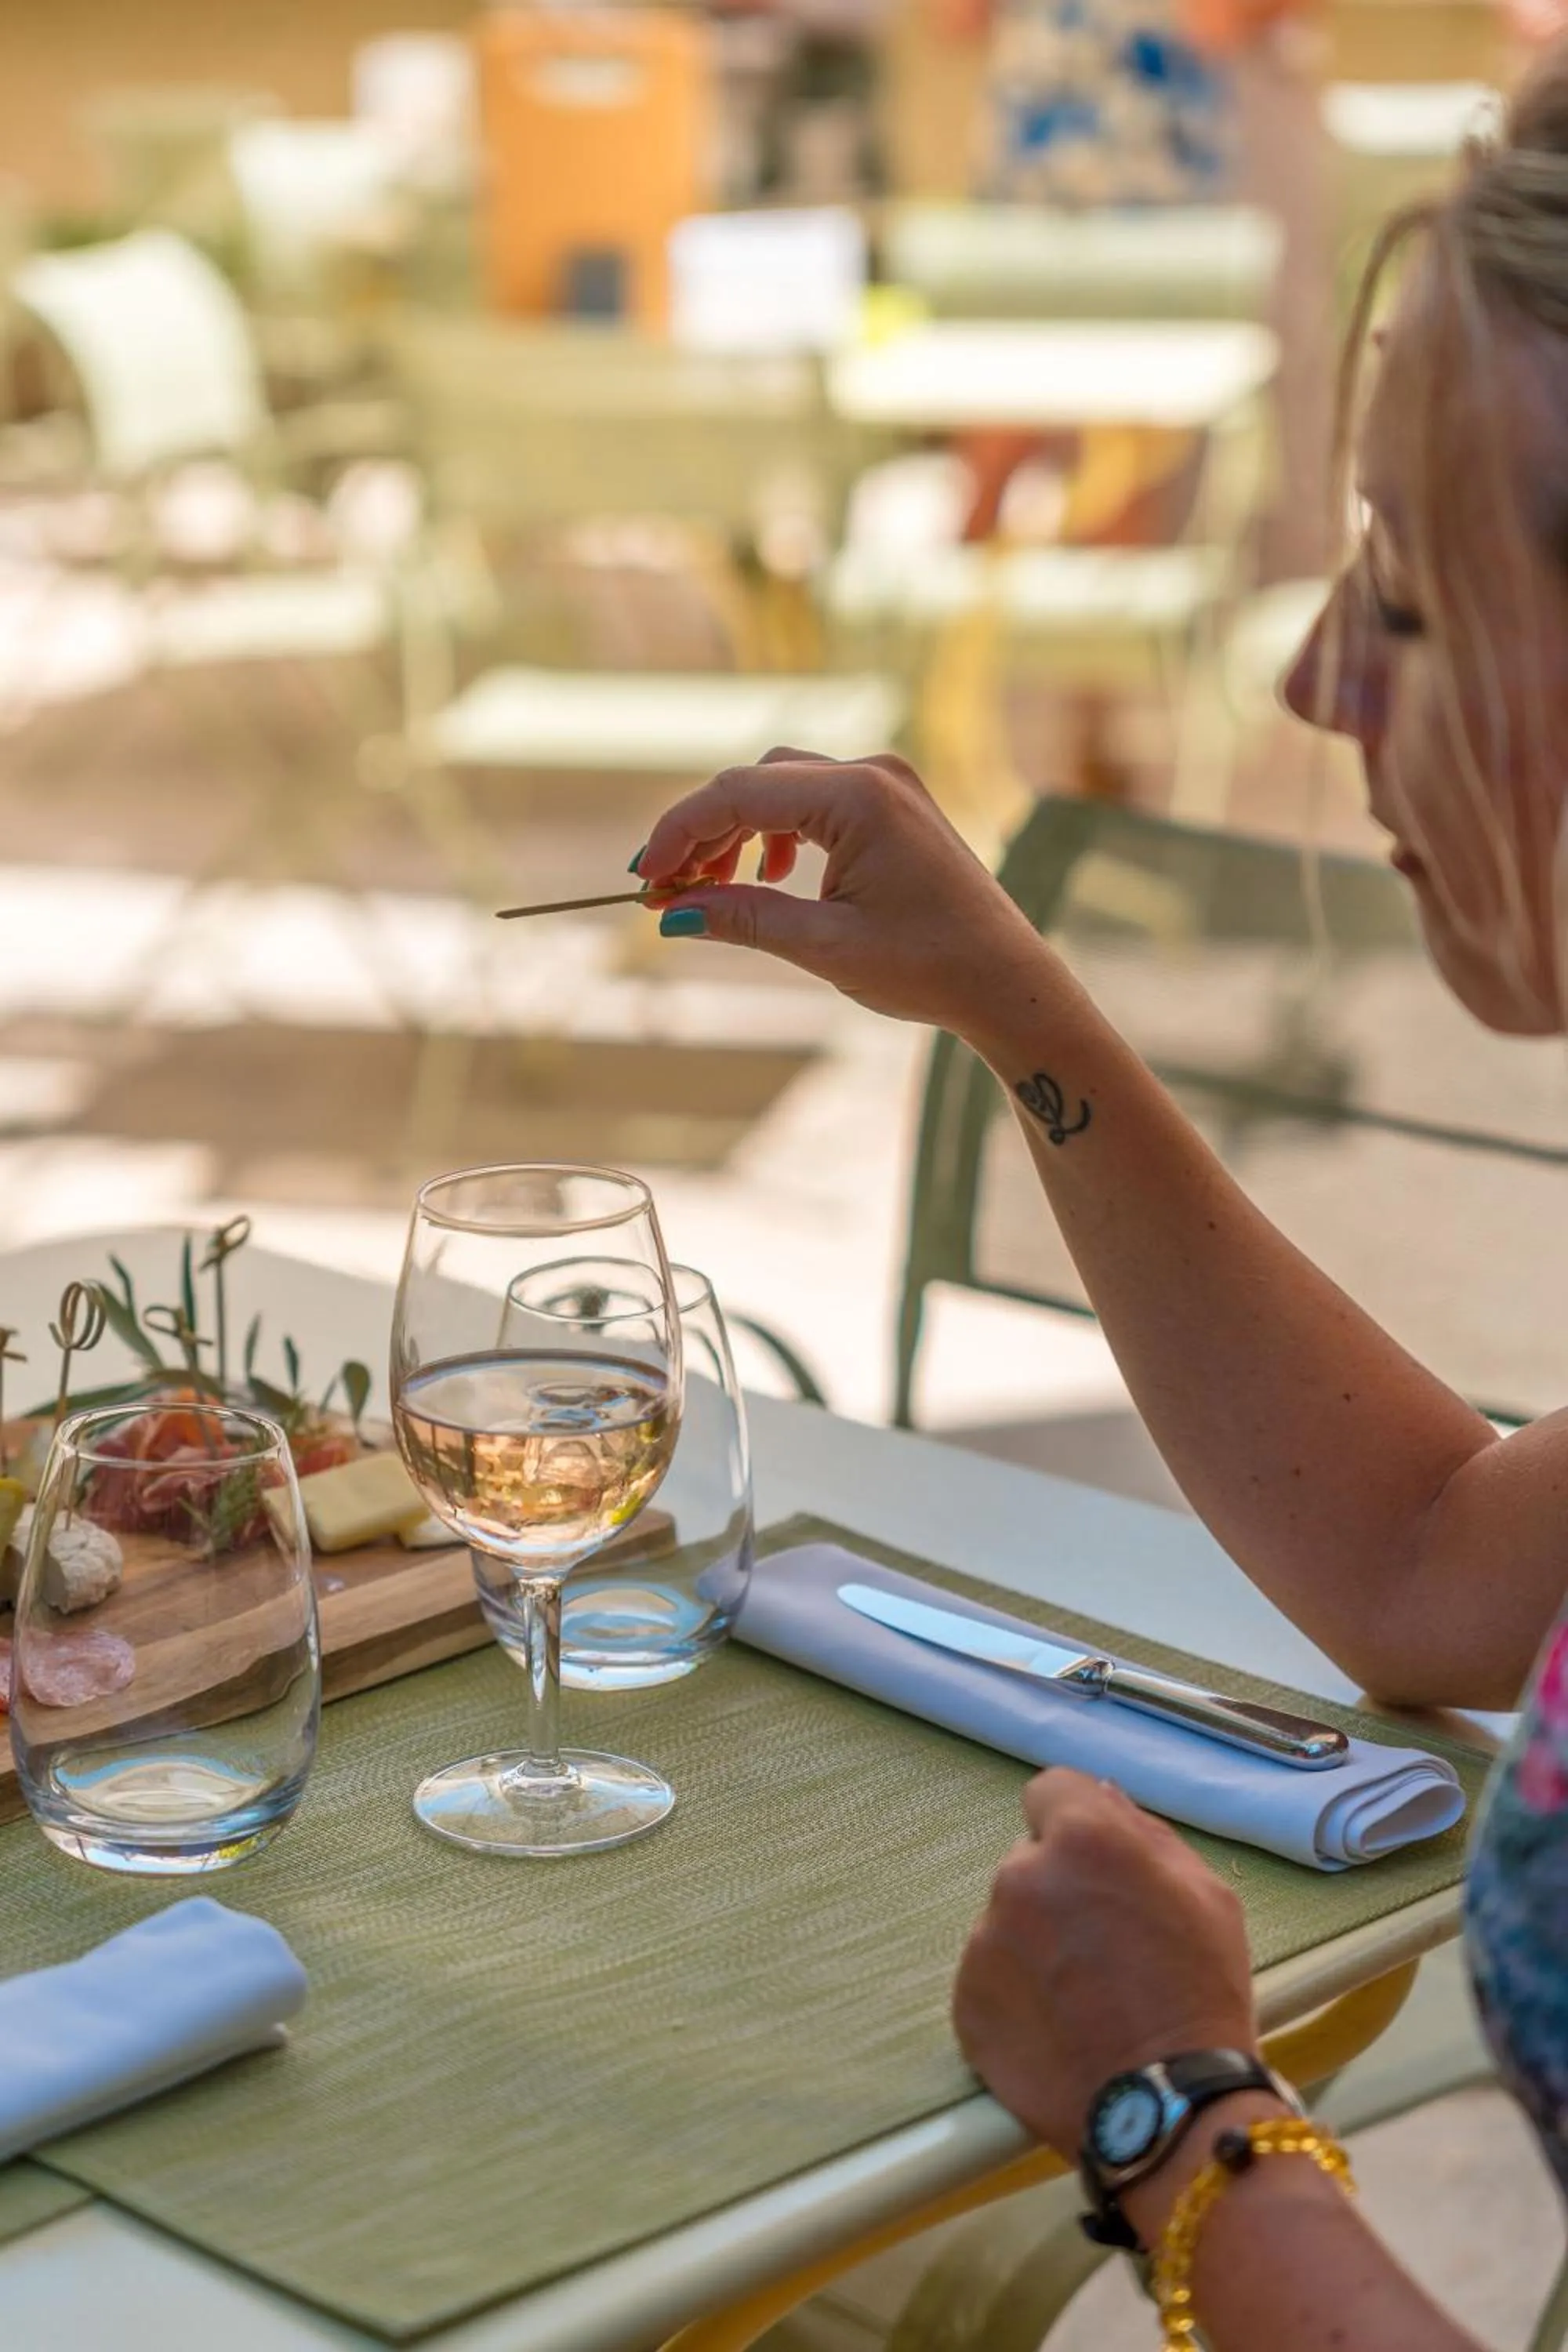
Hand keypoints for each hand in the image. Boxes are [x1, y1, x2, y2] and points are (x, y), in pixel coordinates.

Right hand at [636, 748, 1050, 1038]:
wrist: (1006, 981)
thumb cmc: (928, 967)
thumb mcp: (824, 946)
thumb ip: (744, 918)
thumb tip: (670, 913)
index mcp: (858, 797)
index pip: (738, 792)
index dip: (680, 833)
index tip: (645, 880)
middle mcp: (873, 774)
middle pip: (755, 782)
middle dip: (704, 833)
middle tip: (667, 891)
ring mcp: (887, 785)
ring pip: (781, 788)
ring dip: (737, 834)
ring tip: (711, 890)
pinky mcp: (893, 806)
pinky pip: (814, 801)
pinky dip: (777, 835)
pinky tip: (770, 879)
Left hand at [952, 1771, 1257, 2154]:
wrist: (1168, 2108)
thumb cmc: (1200, 1993)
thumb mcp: (1206, 1895)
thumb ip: (1145, 1834)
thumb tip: (1101, 1797)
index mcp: (1082, 1839)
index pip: (1050, 1790)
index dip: (1076, 1823)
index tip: (1097, 1865)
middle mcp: (1019, 1877)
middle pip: (1031, 1861)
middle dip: (1059, 1889)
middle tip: (1103, 1948)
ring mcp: (985, 1941)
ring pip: (1008, 1922)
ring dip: (1036, 1944)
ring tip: (1084, 2000)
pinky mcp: (965, 2001)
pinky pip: (990, 1979)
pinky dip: (1016, 1997)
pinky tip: (1059, 2029)